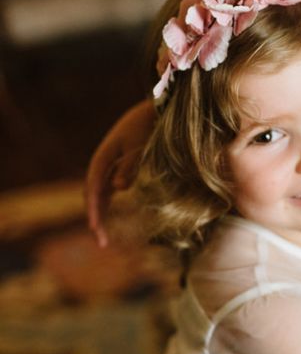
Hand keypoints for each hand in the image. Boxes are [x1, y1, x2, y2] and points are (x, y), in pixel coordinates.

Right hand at [84, 99, 155, 246]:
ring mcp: (109, 165)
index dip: (93, 209)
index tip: (94, 228)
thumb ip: (129, 166)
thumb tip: (118, 188)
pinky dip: (107, 205)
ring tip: (103, 238)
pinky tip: (107, 221)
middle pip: (93, 194)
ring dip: (100, 214)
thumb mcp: (139, 145)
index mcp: (103, 157)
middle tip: (101, 243)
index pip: (93, 188)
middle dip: (95, 218)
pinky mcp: (119, 167)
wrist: (155, 110)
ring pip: (99, 194)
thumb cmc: (147, 126)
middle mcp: (103, 163)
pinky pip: (108, 189)